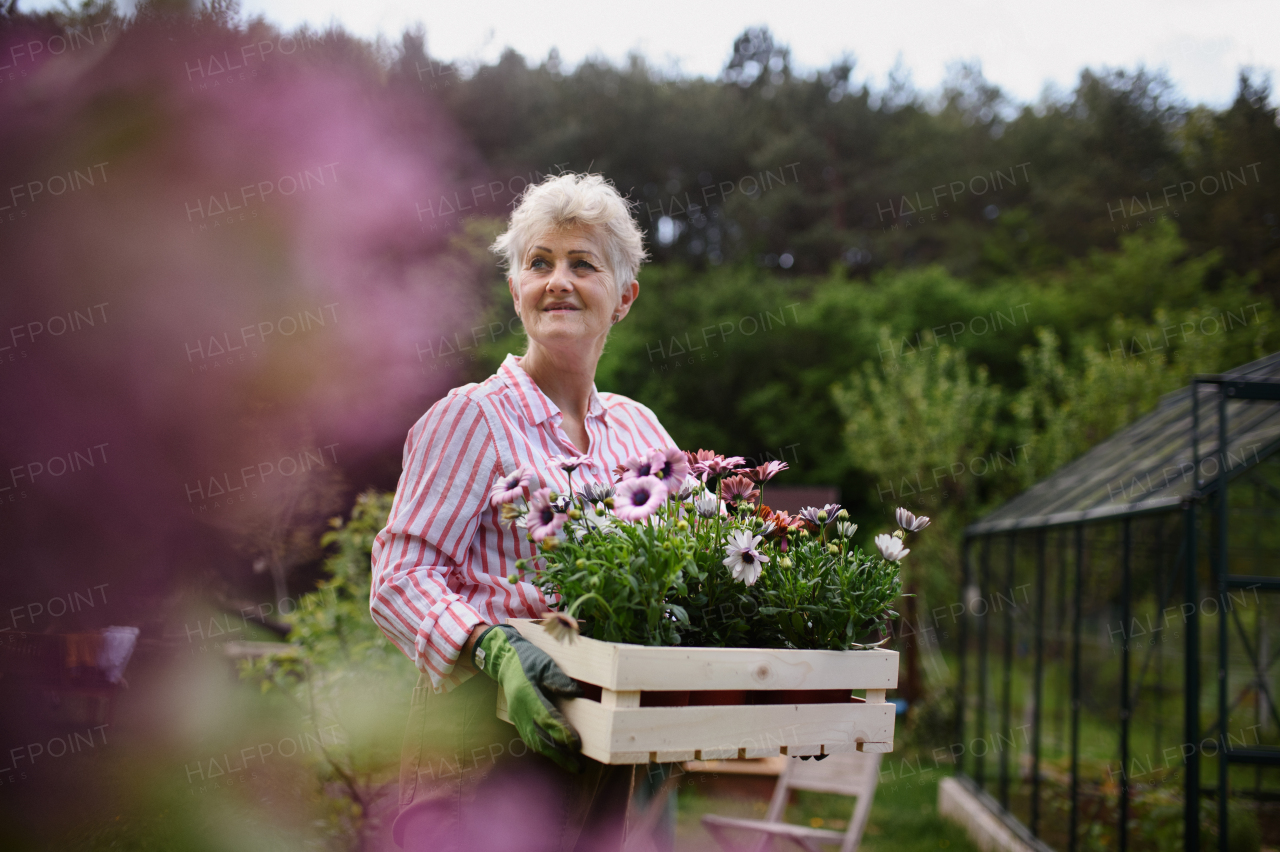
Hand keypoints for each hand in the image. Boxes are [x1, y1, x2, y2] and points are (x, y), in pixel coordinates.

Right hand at [472, 624, 583, 771]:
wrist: (504, 661)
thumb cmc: (527, 660)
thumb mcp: (545, 664)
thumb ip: (559, 679)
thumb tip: (577, 692)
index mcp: (527, 694)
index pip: (546, 718)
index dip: (561, 732)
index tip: (576, 743)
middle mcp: (520, 710)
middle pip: (540, 737)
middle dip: (560, 754)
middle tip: (578, 766)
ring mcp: (517, 717)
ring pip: (535, 742)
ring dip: (554, 755)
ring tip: (572, 765)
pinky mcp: (518, 720)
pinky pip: (531, 739)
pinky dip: (544, 749)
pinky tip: (557, 755)